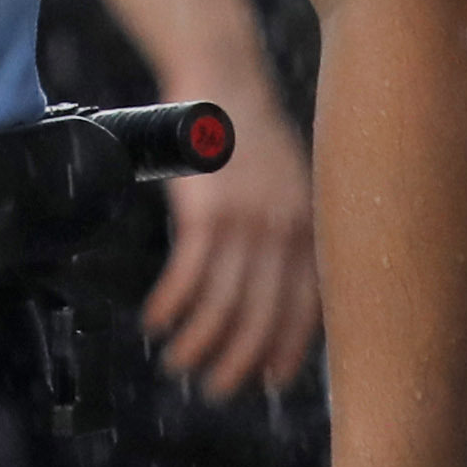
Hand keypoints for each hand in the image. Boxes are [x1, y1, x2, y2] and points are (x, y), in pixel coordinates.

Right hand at [151, 112, 322, 396]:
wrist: (223, 78)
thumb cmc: (253, 131)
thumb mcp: (293, 181)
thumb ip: (292, 230)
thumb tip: (280, 282)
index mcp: (309, 227)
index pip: (305, 308)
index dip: (286, 350)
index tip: (270, 380)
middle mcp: (284, 231)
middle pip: (262, 317)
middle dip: (237, 362)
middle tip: (216, 387)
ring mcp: (246, 222)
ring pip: (222, 305)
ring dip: (197, 344)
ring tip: (178, 363)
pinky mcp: (206, 212)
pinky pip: (187, 277)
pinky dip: (170, 307)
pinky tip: (157, 321)